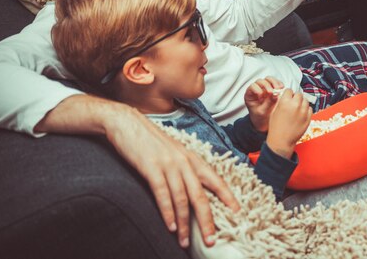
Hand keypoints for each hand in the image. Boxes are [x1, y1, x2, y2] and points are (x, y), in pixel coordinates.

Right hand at [107, 110, 240, 248]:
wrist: (128, 124)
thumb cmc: (150, 141)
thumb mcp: (174, 153)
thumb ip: (184, 169)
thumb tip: (192, 191)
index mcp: (192, 159)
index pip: (216, 180)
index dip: (228, 197)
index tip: (238, 213)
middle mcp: (184, 162)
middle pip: (201, 196)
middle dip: (207, 220)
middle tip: (211, 240)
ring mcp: (168, 165)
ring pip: (182, 199)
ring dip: (184, 223)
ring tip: (186, 242)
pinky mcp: (151, 168)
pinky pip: (163, 194)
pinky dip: (167, 212)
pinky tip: (170, 226)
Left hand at [244, 77, 284, 131]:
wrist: (264, 122)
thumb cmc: (260, 118)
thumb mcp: (262, 112)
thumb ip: (268, 103)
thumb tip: (275, 94)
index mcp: (250, 95)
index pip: (252, 86)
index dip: (257, 89)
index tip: (261, 96)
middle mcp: (257, 89)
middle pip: (261, 81)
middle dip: (267, 85)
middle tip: (272, 92)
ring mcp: (265, 88)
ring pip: (269, 79)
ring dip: (274, 82)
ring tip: (279, 89)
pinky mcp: (273, 89)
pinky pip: (276, 82)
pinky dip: (279, 84)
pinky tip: (282, 89)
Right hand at [266, 89, 312, 158]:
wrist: (282, 140)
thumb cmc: (276, 128)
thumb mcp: (274, 111)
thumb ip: (280, 102)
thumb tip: (284, 96)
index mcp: (285, 102)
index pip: (289, 90)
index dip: (288, 94)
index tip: (287, 96)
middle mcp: (295, 105)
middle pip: (299, 94)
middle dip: (295, 97)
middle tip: (292, 102)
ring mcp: (303, 112)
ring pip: (305, 100)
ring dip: (301, 102)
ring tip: (297, 108)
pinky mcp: (308, 118)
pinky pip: (310, 109)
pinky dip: (306, 109)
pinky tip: (301, 113)